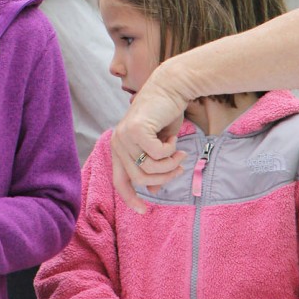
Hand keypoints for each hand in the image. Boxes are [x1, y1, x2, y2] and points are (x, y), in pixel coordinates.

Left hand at [110, 63, 188, 213]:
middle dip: (165, 177)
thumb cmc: (165, 114)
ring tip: (180, 152)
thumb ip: (154, 165)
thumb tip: (153, 191)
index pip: (120, 181)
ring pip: (150, 169)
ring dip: (170, 164)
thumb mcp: (160, 145)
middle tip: (180, 166)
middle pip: (141, 179)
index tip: (144, 212)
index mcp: (119, 147)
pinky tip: (173, 137)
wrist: (170, 86)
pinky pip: (157, 154)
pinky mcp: (136, 130)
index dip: (131, 199)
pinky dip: (170, 149)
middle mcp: (117, 142)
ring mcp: (124, 136)